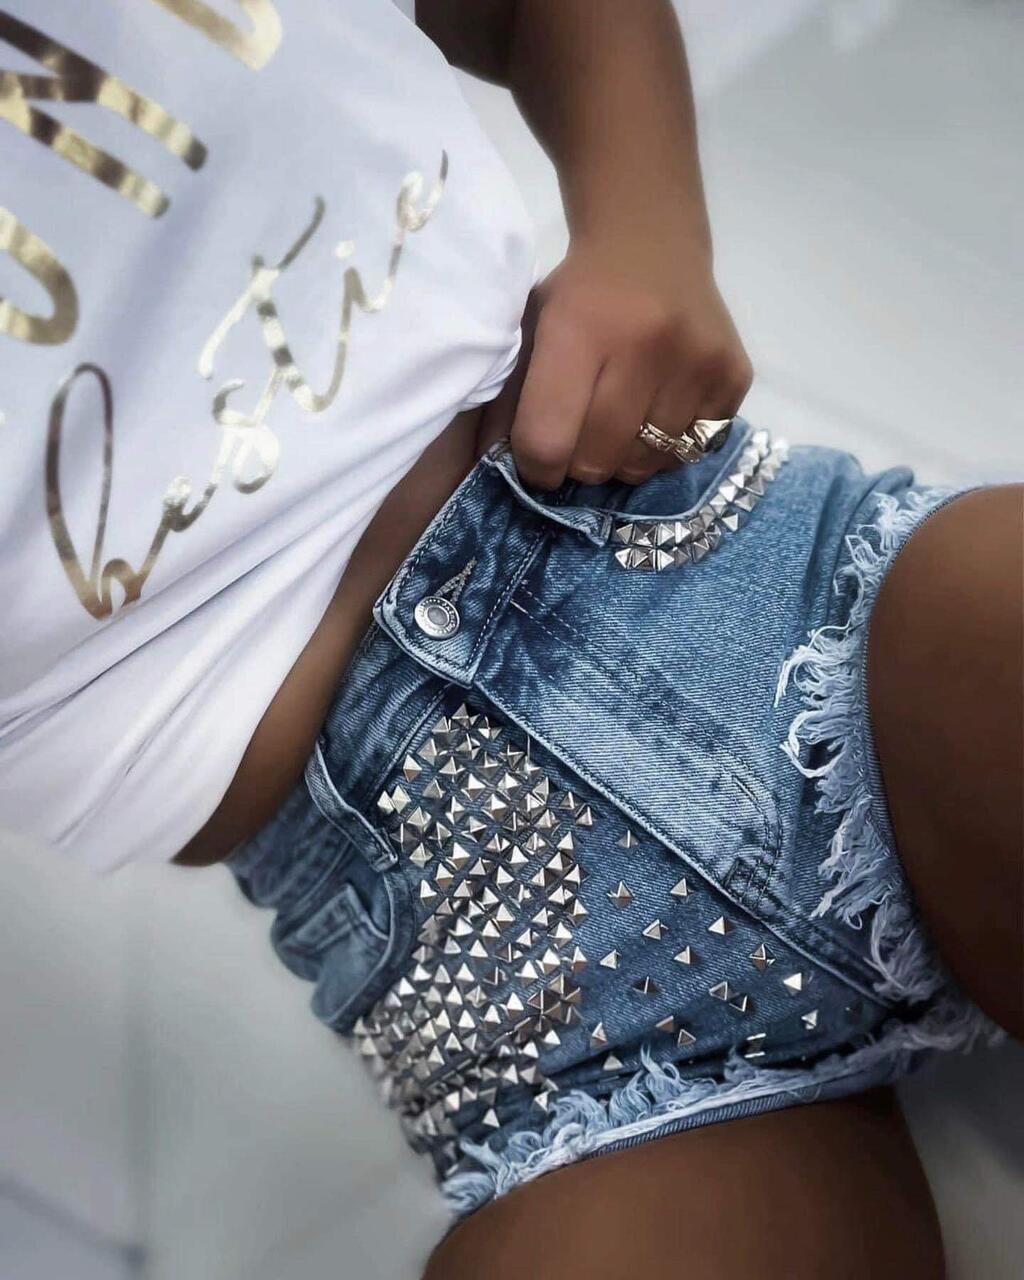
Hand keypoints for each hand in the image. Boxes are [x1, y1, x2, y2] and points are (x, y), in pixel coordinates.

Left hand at [478, 231, 752, 489]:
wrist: (652, 243)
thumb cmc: (580, 295)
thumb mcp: (530, 331)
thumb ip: (506, 400)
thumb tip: (494, 467)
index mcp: (582, 330)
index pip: (548, 440)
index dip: (536, 465)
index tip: (537, 460)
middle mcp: (647, 346)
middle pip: (598, 461)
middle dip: (580, 463)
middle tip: (580, 437)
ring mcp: (699, 362)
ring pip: (647, 464)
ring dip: (625, 459)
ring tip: (619, 424)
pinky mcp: (734, 375)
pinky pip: (692, 450)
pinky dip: (668, 448)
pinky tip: (657, 410)